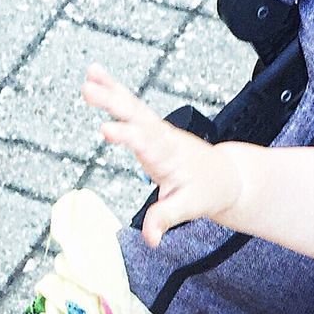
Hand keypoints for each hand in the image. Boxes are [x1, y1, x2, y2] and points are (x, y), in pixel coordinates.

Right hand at [81, 64, 240, 244]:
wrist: (225, 176)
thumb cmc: (208, 190)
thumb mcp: (189, 208)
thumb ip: (166, 218)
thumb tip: (151, 239)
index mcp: (170, 156)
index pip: (146, 143)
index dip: (126, 136)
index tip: (106, 129)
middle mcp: (162, 137)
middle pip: (136, 116)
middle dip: (113, 102)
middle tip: (88, 90)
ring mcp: (157, 129)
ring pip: (133, 106)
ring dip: (110, 90)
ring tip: (89, 75)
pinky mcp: (152, 128)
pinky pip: (132, 107)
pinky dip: (115, 91)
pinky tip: (98, 80)